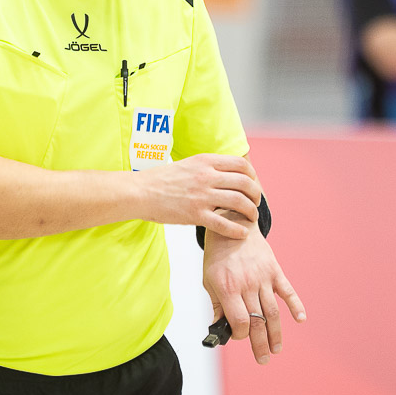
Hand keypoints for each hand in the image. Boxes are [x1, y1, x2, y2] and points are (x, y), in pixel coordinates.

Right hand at [137, 154, 259, 238]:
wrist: (140, 192)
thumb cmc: (161, 179)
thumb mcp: (187, 164)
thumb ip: (207, 167)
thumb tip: (225, 172)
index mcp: (205, 161)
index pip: (241, 165)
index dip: (252, 176)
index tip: (252, 184)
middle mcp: (207, 176)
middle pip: (245, 184)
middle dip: (255, 195)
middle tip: (255, 203)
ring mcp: (202, 196)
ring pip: (239, 203)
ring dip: (251, 212)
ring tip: (251, 217)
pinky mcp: (196, 215)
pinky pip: (225, 224)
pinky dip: (238, 230)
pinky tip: (242, 233)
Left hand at [203, 211, 305, 363]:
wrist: (232, 224)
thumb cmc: (218, 254)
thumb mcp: (209, 279)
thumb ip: (216, 304)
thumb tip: (219, 327)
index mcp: (228, 288)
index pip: (239, 321)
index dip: (239, 335)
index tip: (237, 336)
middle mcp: (247, 284)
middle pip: (257, 321)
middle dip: (260, 344)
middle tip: (263, 360)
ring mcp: (263, 277)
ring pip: (272, 311)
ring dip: (276, 333)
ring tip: (276, 349)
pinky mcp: (274, 271)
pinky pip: (287, 291)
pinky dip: (295, 305)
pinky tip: (300, 319)